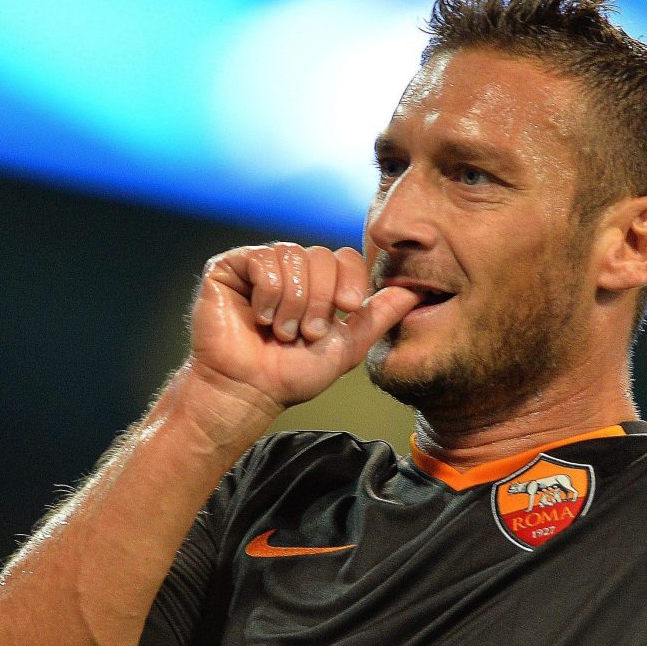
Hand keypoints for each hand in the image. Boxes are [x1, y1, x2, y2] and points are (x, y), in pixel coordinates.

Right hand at [188, 243, 419, 410]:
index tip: (347, 309)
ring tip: (281, 331)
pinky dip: (268, 293)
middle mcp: (290, 269)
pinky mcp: (230, 267)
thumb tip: (416, 291)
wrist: (250, 389)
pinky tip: (260, 318)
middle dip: (320, 300)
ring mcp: (260, 265)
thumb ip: (379, 316)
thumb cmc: (292, 374)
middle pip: (322, 255)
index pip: (345, 257)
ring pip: (293, 256)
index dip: (350, 280)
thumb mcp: (347, 346)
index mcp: (318, 283)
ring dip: (293, 303)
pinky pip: (262, 259)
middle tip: (306, 333)